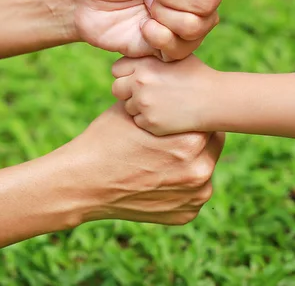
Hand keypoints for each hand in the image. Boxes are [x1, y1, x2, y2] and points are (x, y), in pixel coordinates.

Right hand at [0, 103, 224, 263]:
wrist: (82, 182)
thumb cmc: (107, 138)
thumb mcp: (136, 108)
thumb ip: (165, 99)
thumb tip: (182, 81)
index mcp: (190, 141)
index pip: (208, 118)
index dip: (193, 112)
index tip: (183, 110)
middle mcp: (200, 170)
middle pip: (211, 142)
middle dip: (195, 134)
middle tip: (174, 131)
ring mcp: (194, 196)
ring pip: (205, 166)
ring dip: (193, 159)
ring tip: (165, 153)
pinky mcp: (186, 214)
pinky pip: (195, 191)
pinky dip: (183, 183)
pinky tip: (161, 173)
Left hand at [112, 55, 215, 134]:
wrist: (214, 99)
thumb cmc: (196, 74)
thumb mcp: (174, 56)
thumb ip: (151, 55)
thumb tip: (134, 55)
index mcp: (144, 63)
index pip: (117, 69)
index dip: (127, 73)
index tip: (139, 77)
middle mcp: (140, 82)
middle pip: (117, 89)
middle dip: (128, 91)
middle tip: (147, 92)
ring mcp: (144, 103)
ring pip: (127, 107)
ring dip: (139, 106)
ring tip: (161, 103)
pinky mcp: (150, 122)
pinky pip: (139, 122)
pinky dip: (149, 120)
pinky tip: (166, 114)